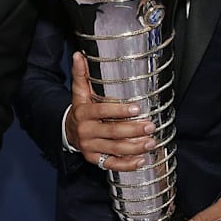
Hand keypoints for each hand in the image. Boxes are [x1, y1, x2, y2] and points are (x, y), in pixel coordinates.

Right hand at [65, 51, 155, 172]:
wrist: (68, 131)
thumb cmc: (81, 109)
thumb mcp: (79, 92)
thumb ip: (81, 74)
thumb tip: (80, 55)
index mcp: (83, 113)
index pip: (102, 111)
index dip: (119, 110)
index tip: (137, 108)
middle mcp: (86, 131)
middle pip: (112, 132)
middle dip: (133, 129)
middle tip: (150, 126)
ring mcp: (90, 147)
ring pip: (114, 149)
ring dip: (135, 147)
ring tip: (151, 142)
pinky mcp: (95, 159)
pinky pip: (112, 164)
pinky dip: (127, 164)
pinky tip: (141, 160)